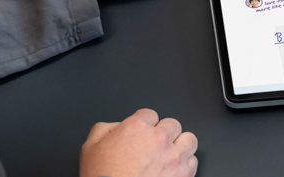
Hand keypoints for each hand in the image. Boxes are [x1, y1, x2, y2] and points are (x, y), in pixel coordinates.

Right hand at [80, 108, 197, 176]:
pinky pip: (193, 161)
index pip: (149, 114)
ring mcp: (173, 157)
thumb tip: (116, 126)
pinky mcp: (183, 175)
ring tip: (169, 155)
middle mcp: (158, 139)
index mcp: (137, 128)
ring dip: (179, 146)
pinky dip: (185, 165)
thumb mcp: (90, 147)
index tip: (141, 135)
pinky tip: (173, 170)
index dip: (144, 125)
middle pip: (172, 124)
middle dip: (163, 134)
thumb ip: (105, 128)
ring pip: (189, 140)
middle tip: (154, 146)